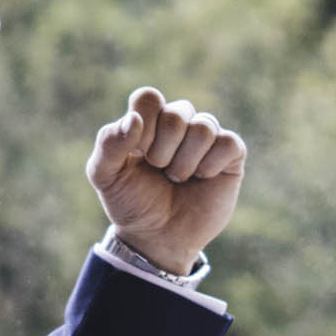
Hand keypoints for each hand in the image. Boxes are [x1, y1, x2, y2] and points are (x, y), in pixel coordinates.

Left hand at [87, 86, 246, 273]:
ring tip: (178, 178)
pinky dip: (210, 165)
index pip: (148, 97)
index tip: (138, 154)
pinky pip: (228, 142)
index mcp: (147, 120)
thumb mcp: (105, 176)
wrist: (158, 238)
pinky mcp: (230, 155)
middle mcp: (178, 122)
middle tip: (159, 170)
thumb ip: (108, 144)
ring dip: (185, 162)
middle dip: (162, 151)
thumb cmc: (132, 203)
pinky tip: (202, 178)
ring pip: (204, 127)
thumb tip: (133, 120)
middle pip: (176, 113)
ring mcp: (206, 137)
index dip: (143, 126)